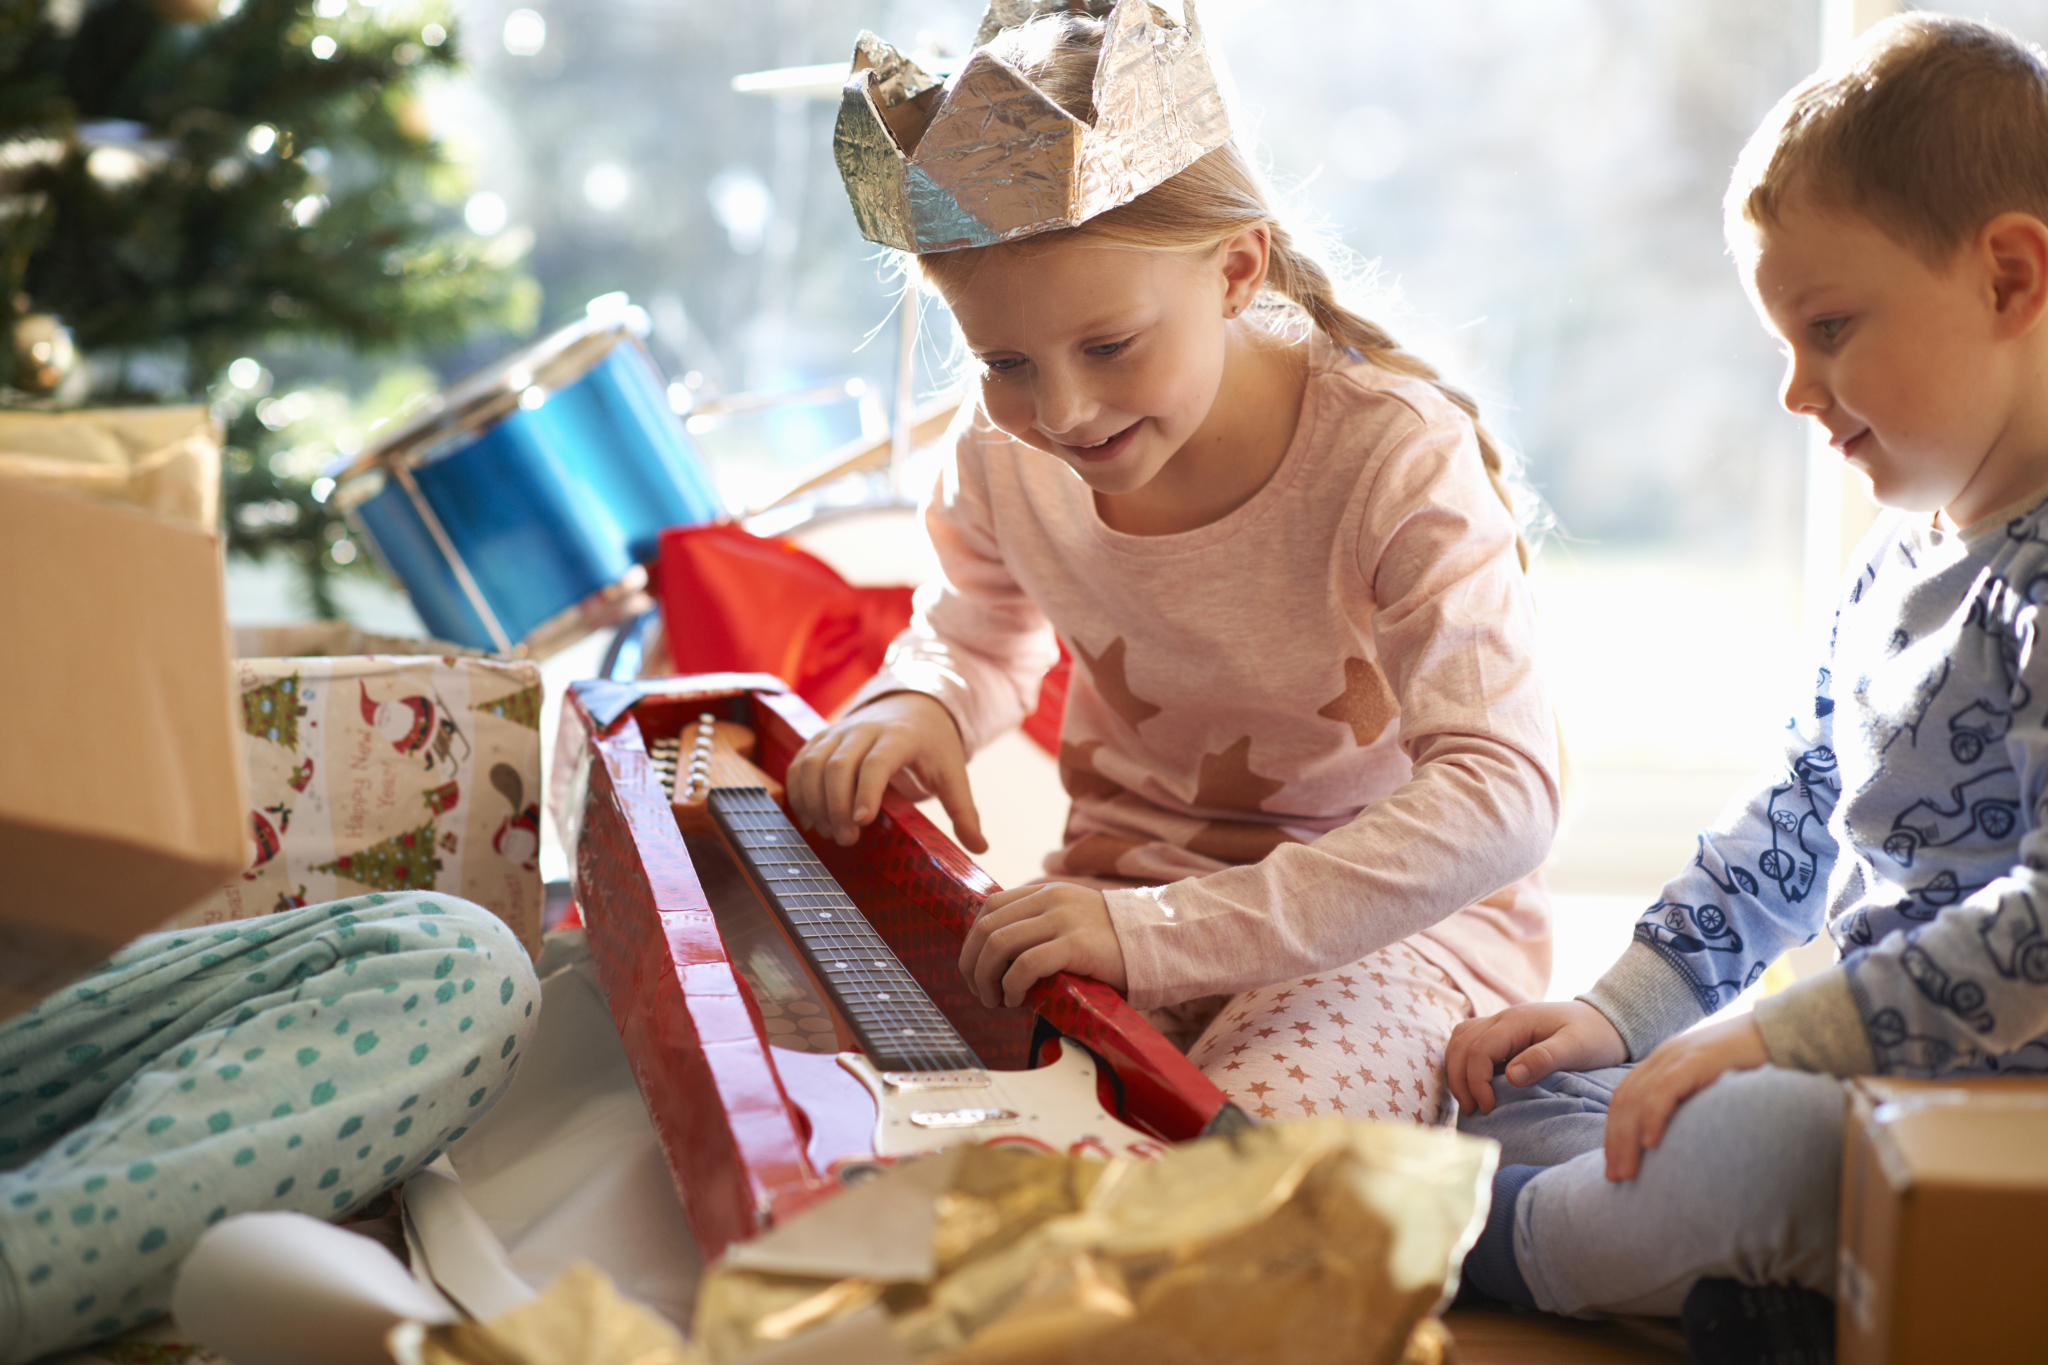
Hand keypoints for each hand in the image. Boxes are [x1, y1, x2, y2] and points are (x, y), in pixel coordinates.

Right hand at [786, 692, 984, 851]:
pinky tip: (811, 819)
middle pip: (838, 765)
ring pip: (813, 764)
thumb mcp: (953, 772)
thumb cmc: (932, 745)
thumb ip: (963, 810)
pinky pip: (799, 764)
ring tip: (830, 833)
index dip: (866, 790)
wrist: (912, 704)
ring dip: (814, 802)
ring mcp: (838, 732)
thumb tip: (980, 847)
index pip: (877, 762)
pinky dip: (798, 792)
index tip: (863, 821)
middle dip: (837, 805)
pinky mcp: (821, 739)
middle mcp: (863, 729)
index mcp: (900, 736)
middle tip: (847, 839)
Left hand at [959, 881, 1126, 1007]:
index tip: (976, 968)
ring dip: (986, 978)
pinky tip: (1017, 999)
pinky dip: (1011, 985)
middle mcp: (1050, 899)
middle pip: (987, 926)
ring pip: (998, 943)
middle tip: (980, 991)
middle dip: (972, 964)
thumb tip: (1001, 958)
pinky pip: (1025, 964)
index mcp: (1047, 891)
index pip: (990, 906)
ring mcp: (1063, 920)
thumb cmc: (1116, 945)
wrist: (1162, 942)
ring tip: (994, 1000)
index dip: (973, 940)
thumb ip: (1043, 927)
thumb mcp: (1074, 922)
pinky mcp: (1075, 944)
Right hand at [1446, 1000, 1626, 1115]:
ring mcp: (1500, 1023)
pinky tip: (1473, 1082)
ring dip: (1457, 1070)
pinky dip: (1463, 1061)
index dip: (1476, 1082)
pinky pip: (1469, 1041)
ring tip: (1469, 1099)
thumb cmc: (1595, 1036)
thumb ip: (1543, 1059)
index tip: (1488, 1108)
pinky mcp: (1504, 1033)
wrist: (1607, 1019)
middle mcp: (1502, 1018)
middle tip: (1473, 1111)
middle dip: (1460, 1080)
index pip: (1479, 1050)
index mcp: (1517, 1021)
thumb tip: (1510, 1077)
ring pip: (1459, 1040)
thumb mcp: (1576, 1049)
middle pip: (1461, 1045)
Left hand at [1602, 1013, 1767, 1181]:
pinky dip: (1653, 1117)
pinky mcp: (1696, 1058)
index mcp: (1662, 1063)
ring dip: (1628, 1139)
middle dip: (1615, 1141)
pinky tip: (1651, 1143)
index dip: (1614, 1132)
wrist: (1777, 1030)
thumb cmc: (1751, 1065)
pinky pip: (1665, 1089)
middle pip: (1624, 1101)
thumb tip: (1683, 1145)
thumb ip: (1693, 1106)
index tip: (1613, 1166)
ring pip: (1638, 1098)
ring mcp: (1677, 1056)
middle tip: (1615, 1178)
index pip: (1624, 1099)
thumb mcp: (1713, 1087)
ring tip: (1627, 1172)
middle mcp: (1663, 1057)